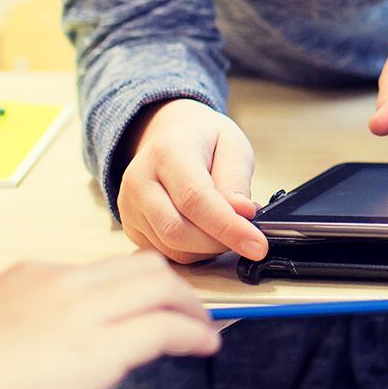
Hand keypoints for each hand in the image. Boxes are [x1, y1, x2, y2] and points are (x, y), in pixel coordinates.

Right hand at [118, 99, 265, 263]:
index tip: (258, 245)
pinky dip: (194, 252)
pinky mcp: (131, 226)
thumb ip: (235, 179)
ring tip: (228, 227)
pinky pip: (165, 253)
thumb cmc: (205, 140)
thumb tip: (242, 213)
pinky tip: (208, 233)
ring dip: (208, 249)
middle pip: (178, 231)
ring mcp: (130, 206)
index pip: (195, 199)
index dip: (228, 227)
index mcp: (167, 152)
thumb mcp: (232, 145)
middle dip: (220, 242)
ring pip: (171, 248)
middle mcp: (140, 180)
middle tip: (248, 234)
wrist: (170, 135)